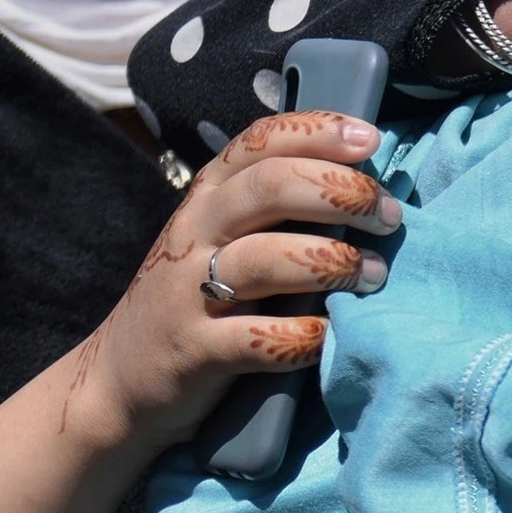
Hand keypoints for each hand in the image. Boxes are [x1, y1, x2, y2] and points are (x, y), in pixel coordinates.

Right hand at [84, 109, 402, 452]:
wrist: (122, 380)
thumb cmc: (200, 298)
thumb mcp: (226, 238)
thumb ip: (280, 207)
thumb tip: (369, 185)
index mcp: (211, 195)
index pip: (262, 140)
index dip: (319, 131)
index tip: (371, 141)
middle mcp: (195, 230)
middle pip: (271, 187)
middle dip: (342, 195)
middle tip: (389, 217)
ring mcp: (187, 290)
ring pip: (266, 258)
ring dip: (333, 263)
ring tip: (373, 276)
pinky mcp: (193, 350)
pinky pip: (258, 338)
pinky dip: (305, 336)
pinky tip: (330, 335)